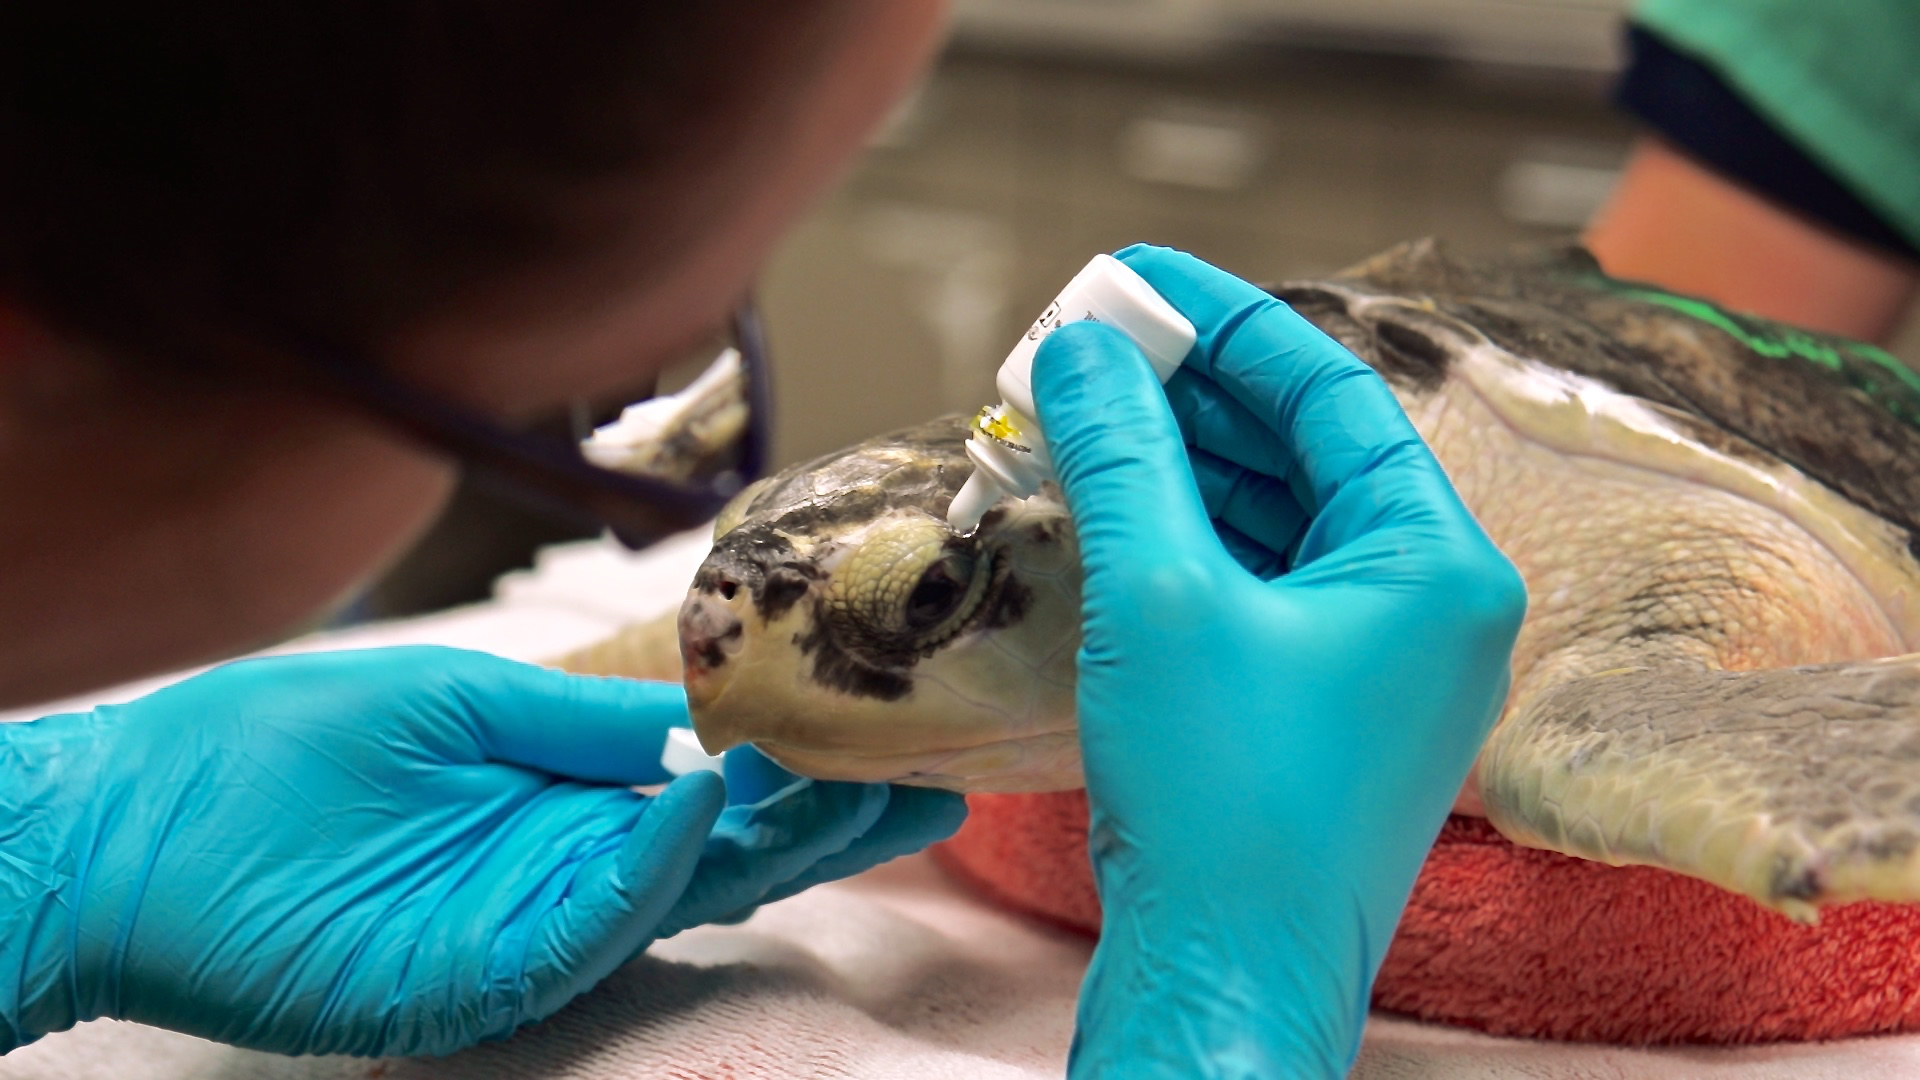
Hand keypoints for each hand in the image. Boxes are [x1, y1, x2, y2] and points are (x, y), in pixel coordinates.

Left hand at [0, 646, 963, 1056]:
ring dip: (777, 847)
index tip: (891, 725)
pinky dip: (652, 871)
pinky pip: (593, 929)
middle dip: (835, 822)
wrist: (138, 826)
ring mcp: (535, 925)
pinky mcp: (484, 977)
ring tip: (861, 784)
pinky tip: (698, 804)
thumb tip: (696, 714)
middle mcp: (575, 865)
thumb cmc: (281, 750)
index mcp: (574, 796)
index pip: (718, 789)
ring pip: (689, 900)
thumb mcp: (452, 698)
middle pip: (735, 855)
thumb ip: (575, 715)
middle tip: (935, 778)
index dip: (807, 766)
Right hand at [1032, 246, 1524, 1076]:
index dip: (1221, 321)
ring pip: (1272, 523)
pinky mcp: (1317, 716)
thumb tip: (1083, 351)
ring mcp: (1377, 669)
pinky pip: (1253, 591)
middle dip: (1186, 396)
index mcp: (1440, 566)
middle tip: (1085, 347)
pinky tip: (1106, 511)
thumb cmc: (1226, 810)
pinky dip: (1181, 544)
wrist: (1226, 985)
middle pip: (1301, 452)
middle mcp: (1428, 610)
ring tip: (1076, 417)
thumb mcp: (1162, 599)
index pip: (1329, 392)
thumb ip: (1124, 454)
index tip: (1134, 276)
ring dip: (1175, 468)